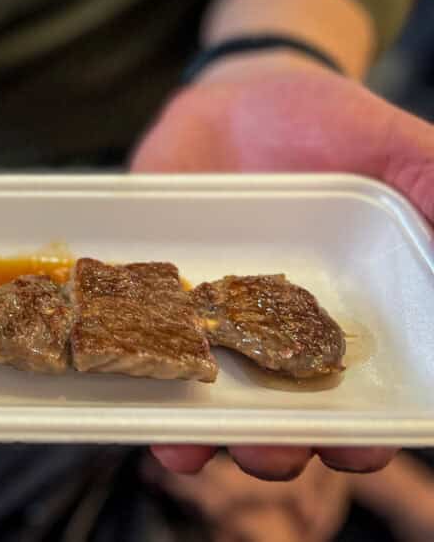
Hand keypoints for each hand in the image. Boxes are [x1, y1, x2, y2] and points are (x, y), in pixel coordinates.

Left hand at [133, 51, 433, 478]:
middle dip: (277, 445)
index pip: (358, 396)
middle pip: (280, 414)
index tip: (362, 446)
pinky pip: (145, 350)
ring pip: (208, 399)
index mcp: (339, 316)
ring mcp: (209, 320)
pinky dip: (141, 379)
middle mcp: (275, 333)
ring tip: (195, 448)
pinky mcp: (154, 298)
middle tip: (274, 450)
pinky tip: (142, 400)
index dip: (364, 432)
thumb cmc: (324, 124)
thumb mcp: (389, 148)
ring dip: (202, 435)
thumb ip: (430, 185)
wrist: (233, 95)